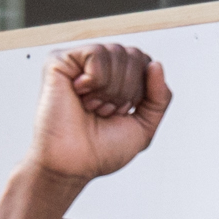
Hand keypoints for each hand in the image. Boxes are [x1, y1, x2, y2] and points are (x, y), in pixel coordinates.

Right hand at [0, 43, 171, 218]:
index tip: (118, 113)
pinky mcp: (58, 62)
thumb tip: (156, 65)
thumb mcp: (144, 126)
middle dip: (125, 91)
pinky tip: (80, 94)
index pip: (145, 62)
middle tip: (103, 111)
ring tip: (91, 106)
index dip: (139, 91)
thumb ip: (160, 97)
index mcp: (114, 78)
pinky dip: (95, 79)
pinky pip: (96, 53)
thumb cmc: (99, 151)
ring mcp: (77, 64)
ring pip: (116, 52)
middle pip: (134, 55)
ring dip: (109, 89)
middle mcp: (96, 68)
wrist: (72, 165)